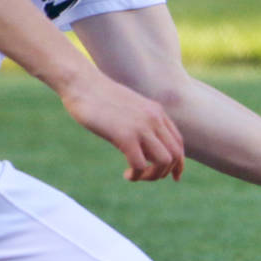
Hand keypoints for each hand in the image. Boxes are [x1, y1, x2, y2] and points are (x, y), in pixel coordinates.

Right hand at [60, 72, 184, 181]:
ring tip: (135, 175)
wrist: (81, 84)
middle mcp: (154, 118)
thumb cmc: (98, 97)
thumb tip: (143, 145)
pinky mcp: (125, 135)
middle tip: (145, 176)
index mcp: (156, 112)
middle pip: (175, 155)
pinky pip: (141, 164)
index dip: (178, 164)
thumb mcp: (128, 108)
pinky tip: (127, 174)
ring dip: (152, 176)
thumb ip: (139, 122)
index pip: (178, 143)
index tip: (172, 176)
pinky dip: (136, 175)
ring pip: (164, 161)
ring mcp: (141, 126)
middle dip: (164, 172)